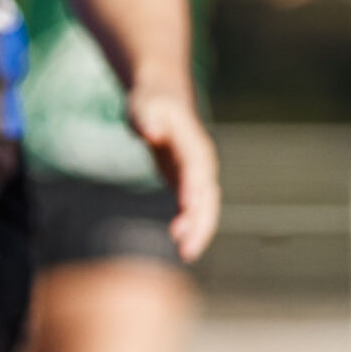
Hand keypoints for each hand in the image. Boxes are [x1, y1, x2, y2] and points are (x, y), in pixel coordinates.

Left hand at [129, 82, 220, 261]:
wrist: (162, 98)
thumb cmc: (150, 102)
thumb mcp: (143, 105)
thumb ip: (145, 119)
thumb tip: (150, 133)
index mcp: (192, 144)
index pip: (196, 170)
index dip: (193, 190)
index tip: (188, 209)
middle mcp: (202, 162)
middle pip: (207, 196)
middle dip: (200, 223)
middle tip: (187, 249)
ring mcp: (199, 174)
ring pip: (205, 207)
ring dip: (198, 230)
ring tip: (185, 253)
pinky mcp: (189, 183)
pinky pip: (195, 208)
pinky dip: (191, 225)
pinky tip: (181, 242)